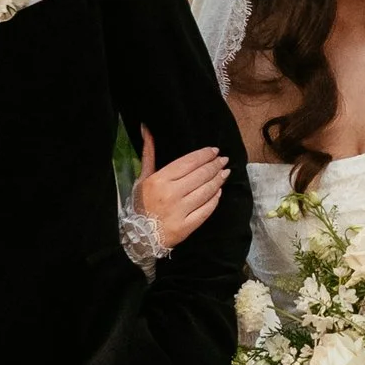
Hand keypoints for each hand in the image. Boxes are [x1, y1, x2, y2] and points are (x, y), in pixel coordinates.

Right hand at [136, 124, 227, 251]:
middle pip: (200, 175)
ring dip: (218, 180)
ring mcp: (180, 211)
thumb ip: (148, 153)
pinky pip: (206, 210)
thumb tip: (146, 128)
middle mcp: (171, 194)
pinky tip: (219, 192)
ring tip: (224, 173)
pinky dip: (214, 199)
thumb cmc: (141, 205)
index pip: (188, 162)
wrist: (139, 236)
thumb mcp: (142, 178)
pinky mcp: (187, 226)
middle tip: (223, 160)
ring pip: (206, 191)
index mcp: (159, 180)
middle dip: (215, 166)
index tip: (214, 151)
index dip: (204, 155)